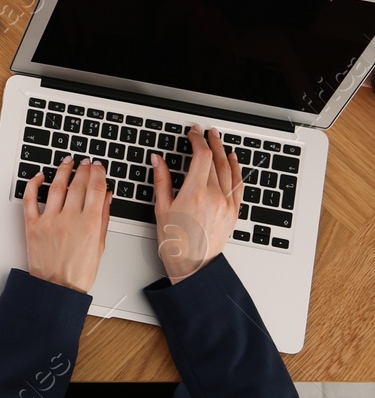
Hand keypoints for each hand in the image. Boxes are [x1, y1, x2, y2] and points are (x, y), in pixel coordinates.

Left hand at [22, 157, 109, 292]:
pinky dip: (33, 185)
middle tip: (86, 162)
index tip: (98, 167)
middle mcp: (69, 218)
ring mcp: (49, 220)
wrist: (57, 286)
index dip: (98, 174)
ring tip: (67, 162)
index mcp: (89, 223)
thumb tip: (106, 196)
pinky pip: (30, 200)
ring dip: (63, 171)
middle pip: (78, 185)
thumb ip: (103, 217)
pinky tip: (40, 176)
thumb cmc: (80, 270)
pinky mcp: (33, 225)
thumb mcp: (99, 244)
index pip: (95, 188)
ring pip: (56, 187)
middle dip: (83, 170)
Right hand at [152, 127, 241, 282]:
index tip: (192, 133)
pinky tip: (233, 160)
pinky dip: (236, 169)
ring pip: (229, 169)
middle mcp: (215, 196)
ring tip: (218, 140)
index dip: (197, 140)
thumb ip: (161, 180)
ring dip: (223, 151)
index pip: (201, 156)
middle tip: (204, 132)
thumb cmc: (175, 241)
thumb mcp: (161, 209)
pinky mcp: (233, 211)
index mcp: (194, 193)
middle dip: (210, 142)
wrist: (194, 265)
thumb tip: (158, 160)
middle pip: (216, 160)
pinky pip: (239, 184)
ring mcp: (227, 203)